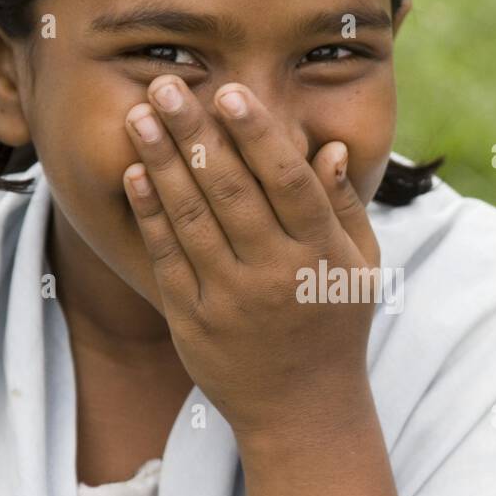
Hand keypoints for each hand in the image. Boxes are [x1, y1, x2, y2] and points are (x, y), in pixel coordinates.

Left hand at [122, 76, 380, 439]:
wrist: (302, 411)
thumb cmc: (335, 325)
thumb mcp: (361, 268)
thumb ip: (343, 207)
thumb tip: (329, 147)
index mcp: (320, 255)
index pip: (286, 182)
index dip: (257, 135)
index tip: (230, 93)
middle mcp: (274, 275)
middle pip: (229, 191)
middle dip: (194, 133)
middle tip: (166, 85)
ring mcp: (230, 300)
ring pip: (190, 218)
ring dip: (161, 161)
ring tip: (139, 114)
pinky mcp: (193, 321)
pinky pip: (167, 257)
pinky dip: (150, 213)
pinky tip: (135, 172)